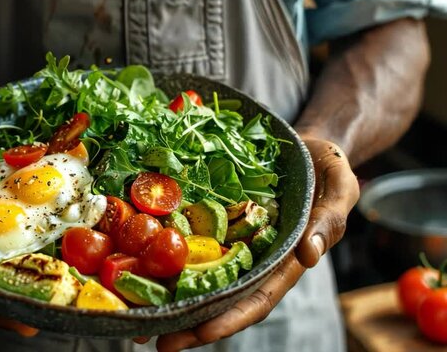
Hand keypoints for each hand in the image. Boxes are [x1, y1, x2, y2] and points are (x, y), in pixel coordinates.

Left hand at [151, 137, 358, 350]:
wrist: (305, 146)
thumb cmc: (325, 167)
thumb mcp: (339, 186)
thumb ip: (329, 220)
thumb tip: (310, 255)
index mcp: (285, 260)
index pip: (258, 298)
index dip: (231, 318)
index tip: (202, 333)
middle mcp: (254, 259)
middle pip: (222, 299)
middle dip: (191, 323)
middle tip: (156, 341)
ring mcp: (233, 243)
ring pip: (201, 278)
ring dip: (172, 300)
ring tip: (138, 318)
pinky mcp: (217, 224)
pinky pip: (191, 245)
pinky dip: (169, 261)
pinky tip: (142, 268)